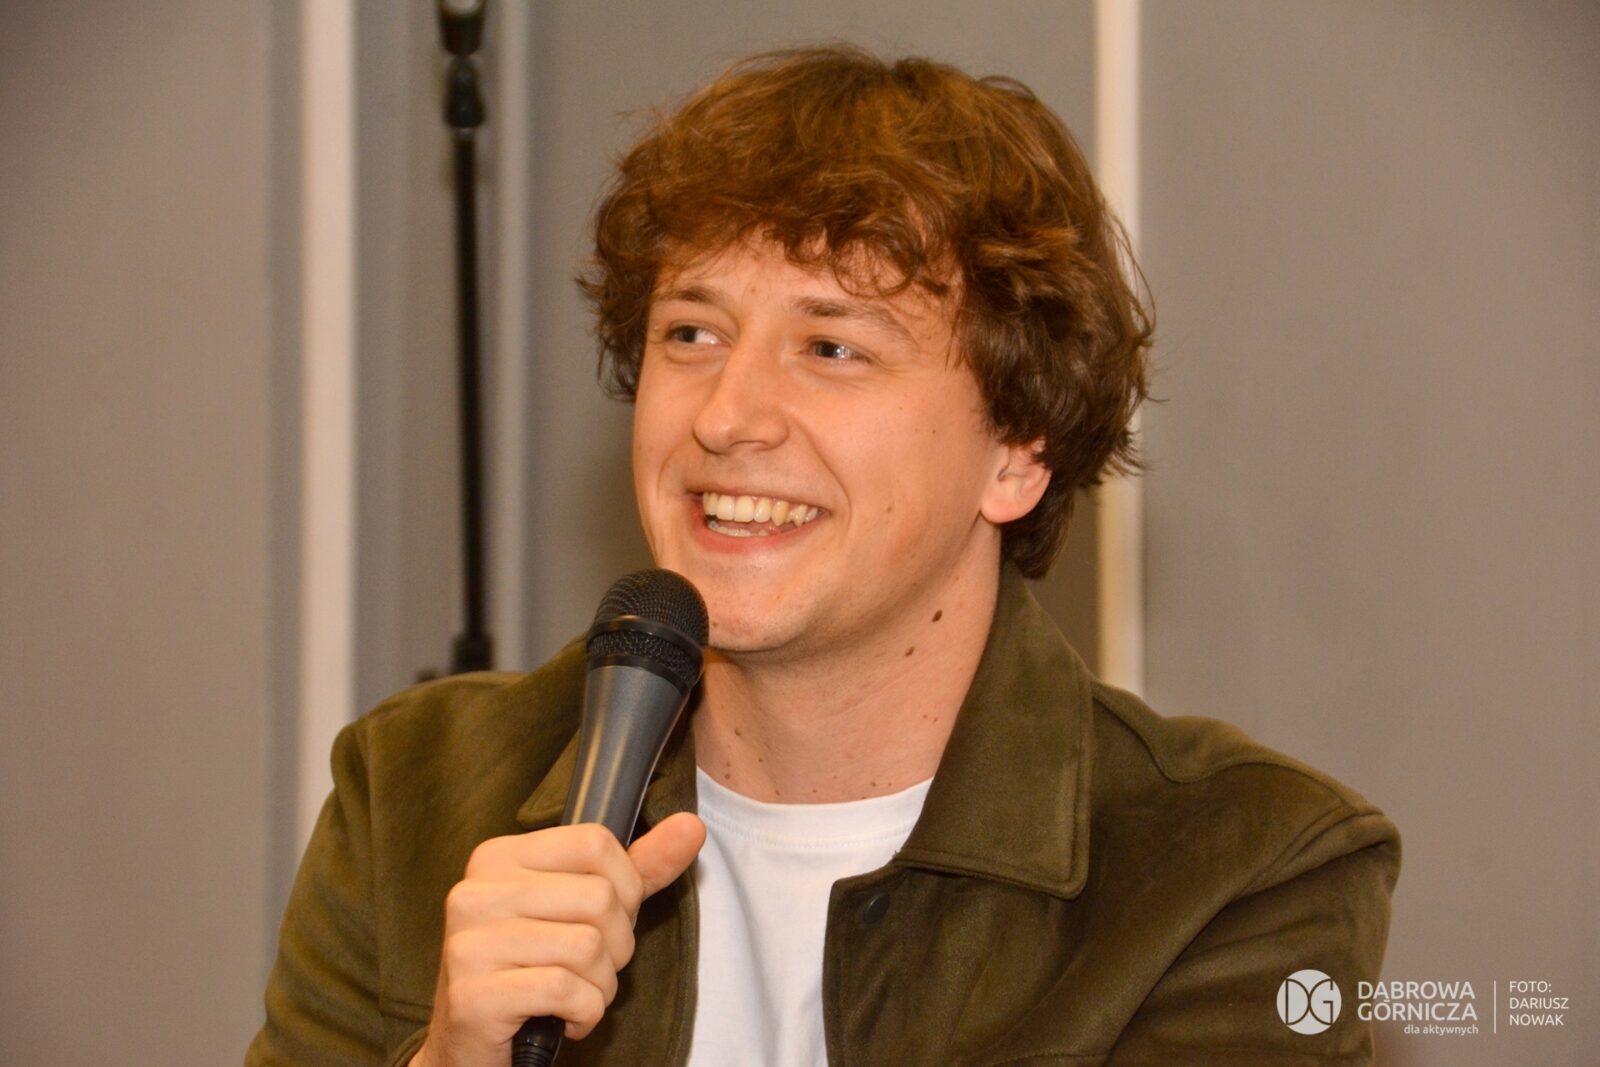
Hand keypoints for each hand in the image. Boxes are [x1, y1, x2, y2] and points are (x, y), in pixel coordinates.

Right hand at [410, 812, 704, 1066]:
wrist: (475, 1046)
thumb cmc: (535, 970)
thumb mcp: (585, 911)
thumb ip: (638, 869)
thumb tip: (691, 826)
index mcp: (498, 857)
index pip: (595, 842)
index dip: (625, 888)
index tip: (606, 921)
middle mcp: (475, 892)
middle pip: (599, 897)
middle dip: (617, 946)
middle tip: (589, 969)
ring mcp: (468, 943)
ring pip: (588, 947)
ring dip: (601, 985)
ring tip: (575, 995)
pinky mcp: (472, 995)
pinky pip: (566, 990)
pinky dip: (584, 1013)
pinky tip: (563, 1019)